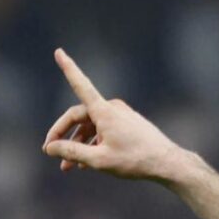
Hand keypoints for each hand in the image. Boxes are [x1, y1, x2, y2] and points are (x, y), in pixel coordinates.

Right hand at [42, 48, 184, 181]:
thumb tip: (50, 147)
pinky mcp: (129, 124)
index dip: (68, 69)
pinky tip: (87, 162)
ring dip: (79, 144)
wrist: (167, 163)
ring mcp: (122, 115)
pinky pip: (105, 130)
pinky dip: (94, 143)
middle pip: (79, 116)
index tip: (58, 51)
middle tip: (51, 152)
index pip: (81, 85)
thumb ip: (72, 152)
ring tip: (68, 166)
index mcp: (104, 111)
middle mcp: (113, 108)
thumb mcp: (98, 160)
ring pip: (92, 126)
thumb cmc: (134, 161)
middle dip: (64, 136)